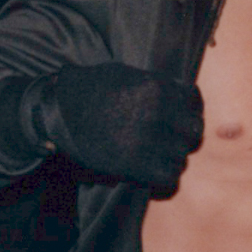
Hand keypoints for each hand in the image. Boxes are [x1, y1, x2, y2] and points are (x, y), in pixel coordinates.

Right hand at [38, 62, 204, 186]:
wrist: (57, 108)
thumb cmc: (90, 87)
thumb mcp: (127, 73)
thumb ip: (156, 84)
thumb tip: (180, 95)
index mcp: (158, 86)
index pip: (195, 102)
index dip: (190, 111)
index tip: (180, 118)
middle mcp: (157, 112)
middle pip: (194, 131)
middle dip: (185, 137)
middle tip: (170, 140)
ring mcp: (146, 139)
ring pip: (182, 157)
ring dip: (172, 159)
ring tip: (157, 157)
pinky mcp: (133, 163)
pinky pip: (168, 177)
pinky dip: (165, 178)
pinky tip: (153, 173)